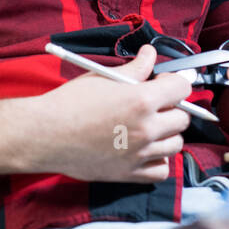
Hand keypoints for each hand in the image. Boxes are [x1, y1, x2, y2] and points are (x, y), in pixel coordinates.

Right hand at [34, 45, 192, 183]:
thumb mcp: (103, 78)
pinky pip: (162, 169)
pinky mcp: (130, 173)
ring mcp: (140, 154)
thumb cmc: (70, 103)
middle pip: (182, 118)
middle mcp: (146, 129)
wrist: (46, 135)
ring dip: (167, 133)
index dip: (175, 82)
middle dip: (173, 107)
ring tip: (149, 126)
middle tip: (155, 104)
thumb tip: (150, 55)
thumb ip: (134, 68)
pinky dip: (159, 160)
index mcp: (141, 100)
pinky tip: (146, 149)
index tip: (164, 82)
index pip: (182, 88)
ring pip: (176, 144)